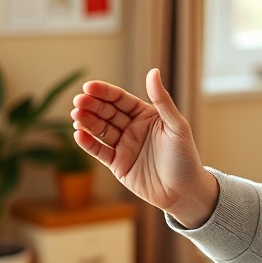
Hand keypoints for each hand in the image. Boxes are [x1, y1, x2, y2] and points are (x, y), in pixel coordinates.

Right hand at [71, 68, 218, 227]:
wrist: (184, 191)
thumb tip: (153, 71)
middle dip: (92, 106)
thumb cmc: (185, 157)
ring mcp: (124, 146)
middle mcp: (133, 128)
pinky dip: (88, 143)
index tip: (89, 86)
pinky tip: (78, 134)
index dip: (105, 92)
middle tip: (78, 101)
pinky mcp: (117, 164)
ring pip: (100, 130)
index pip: (121, 99)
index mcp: (147, 115)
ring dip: (87, 122)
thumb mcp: (177, 127)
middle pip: (107, 113)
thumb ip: (163, 101)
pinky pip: (99, 150)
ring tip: (76, 115)